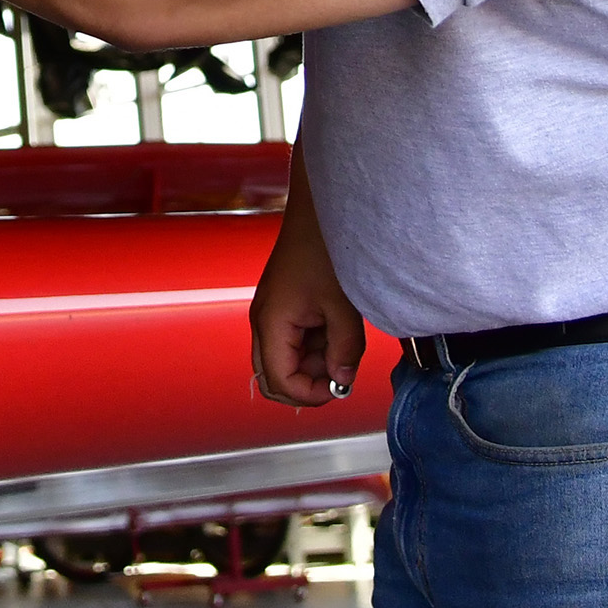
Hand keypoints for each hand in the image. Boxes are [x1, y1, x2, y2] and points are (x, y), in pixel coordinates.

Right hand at [251, 207, 364, 407]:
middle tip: (339, 374)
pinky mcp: (282, 307)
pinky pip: (293, 341)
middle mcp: (263, 322)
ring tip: (342, 339)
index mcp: (271, 323)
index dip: (311, 394)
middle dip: (308, 384)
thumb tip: (343, 380)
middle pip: (274, 378)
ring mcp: (271, 314)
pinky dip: (315, 345)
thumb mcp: (343, 305)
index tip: (339, 387)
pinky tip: (336, 325)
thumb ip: (345, 350)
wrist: (317, 212)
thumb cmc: (323, 247)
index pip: (279, 383)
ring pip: (286, 361)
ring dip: (314, 363)